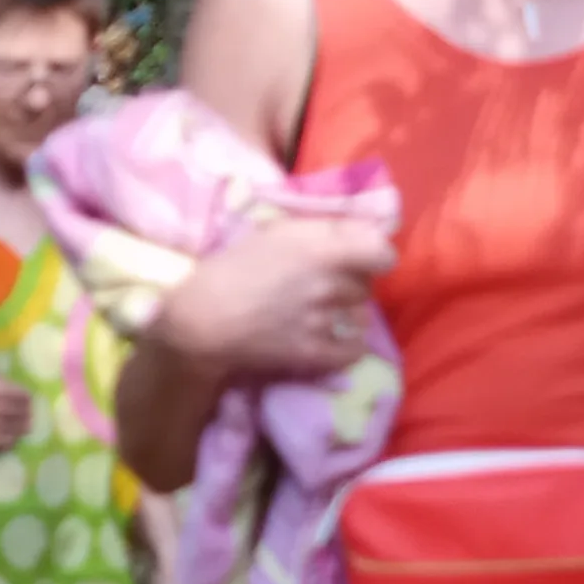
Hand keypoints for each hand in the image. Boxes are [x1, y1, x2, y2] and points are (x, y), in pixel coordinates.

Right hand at [0, 360, 29, 449]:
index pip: (21, 395)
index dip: (26, 398)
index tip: (27, 400)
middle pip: (20, 413)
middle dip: (26, 414)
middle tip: (28, 415)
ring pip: (14, 429)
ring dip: (21, 429)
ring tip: (24, 428)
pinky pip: (0, 443)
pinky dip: (8, 441)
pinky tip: (10, 439)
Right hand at [162, 200, 397, 392]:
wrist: (202, 319)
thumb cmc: (231, 267)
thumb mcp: (275, 231)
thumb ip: (322, 229)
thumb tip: (364, 231)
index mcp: (320, 248)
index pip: (382, 252)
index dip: (375, 254)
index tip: (361, 256)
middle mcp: (329, 284)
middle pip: (366, 284)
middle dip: (351, 281)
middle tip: (326, 283)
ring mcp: (324, 321)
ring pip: (361, 315)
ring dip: (349, 312)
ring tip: (324, 311)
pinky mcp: (315, 353)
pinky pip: (353, 350)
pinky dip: (350, 345)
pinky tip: (336, 339)